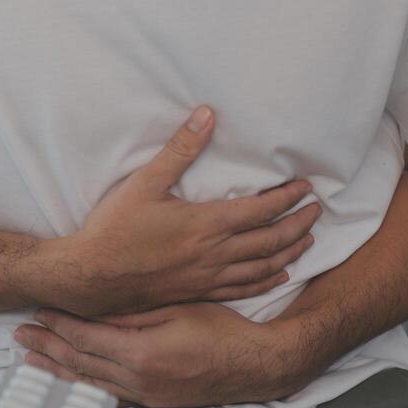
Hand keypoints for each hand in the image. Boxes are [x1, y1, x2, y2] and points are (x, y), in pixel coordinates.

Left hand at [15, 302, 307, 407]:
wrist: (254, 366)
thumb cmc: (221, 329)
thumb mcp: (177, 309)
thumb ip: (133, 315)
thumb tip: (92, 312)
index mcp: (141, 355)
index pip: (86, 339)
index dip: (58, 325)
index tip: (36, 312)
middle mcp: (137, 382)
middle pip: (80, 364)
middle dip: (46, 350)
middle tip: (18, 338)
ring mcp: (145, 397)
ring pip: (88, 386)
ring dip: (56, 374)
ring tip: (29, 366)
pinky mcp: (153, 404)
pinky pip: (108, 399)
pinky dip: (83, 392)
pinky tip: (67, 389)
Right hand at [66, 105, 319, 315]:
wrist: (91, 278)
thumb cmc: (114, 230)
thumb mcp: (144, 183)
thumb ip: (180, 150)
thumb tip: (206, 115)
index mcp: (206, 224)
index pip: (261, 210)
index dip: (288, 198)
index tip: (306, 188)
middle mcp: (214, 254)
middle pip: (271, 240)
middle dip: (299, 224)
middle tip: (316, 211)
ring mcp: (208, 278)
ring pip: (263, 267)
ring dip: (290, 252)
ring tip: (308, 240)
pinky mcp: (198, 293)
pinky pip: (243, 290)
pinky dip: (267, 282)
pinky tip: (279, 276)